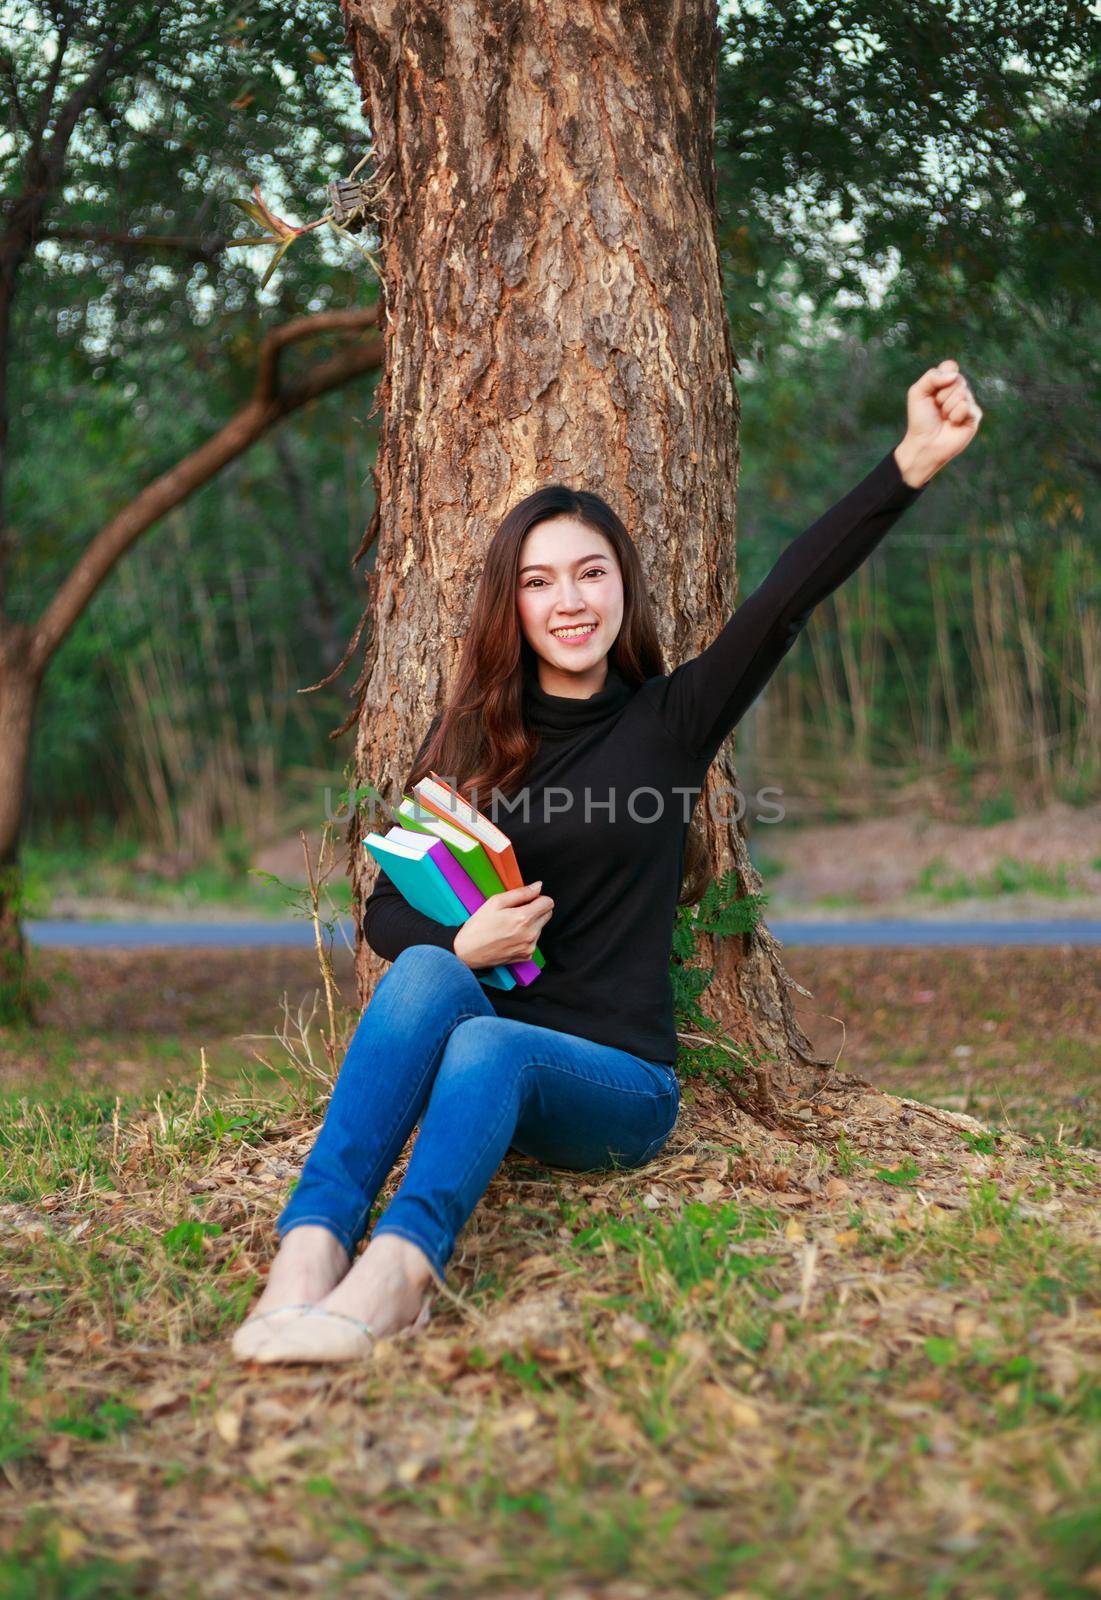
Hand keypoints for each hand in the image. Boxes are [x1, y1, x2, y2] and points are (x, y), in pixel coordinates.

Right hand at [453, 880, 553, 968]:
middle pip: (548, 914)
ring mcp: (530, 947)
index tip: (526, 900)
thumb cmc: (478, 926)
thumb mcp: (495, 902)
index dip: (538, 898)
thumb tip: (538, 886)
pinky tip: (510, 936)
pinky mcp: (526, 956)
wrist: (467, 953)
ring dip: (531, 923)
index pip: (548, 903)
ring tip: (510, 925)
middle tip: (516, 911)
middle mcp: (531, 934)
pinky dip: (526, 936)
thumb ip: (521, 893)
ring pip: (540, 927)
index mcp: (524, 918)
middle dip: (536, 909)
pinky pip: (534, 941)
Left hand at [894, 358, 982, 486]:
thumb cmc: (920, 420)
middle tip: (937, 408)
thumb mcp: (917, 392)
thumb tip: (954, 375)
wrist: (924, 443)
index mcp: (946, 383)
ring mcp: (969, 403)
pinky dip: (955, 415)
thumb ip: (932, 376)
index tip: (932, 391)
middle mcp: (959, 391)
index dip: (940, 377)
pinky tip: (953, 424)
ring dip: (947, 407)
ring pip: (962, 392)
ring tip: (944, 418)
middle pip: (957, 379)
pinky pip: (967, 406)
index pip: (950, 366)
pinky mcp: (975, 416)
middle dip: (942, 395)